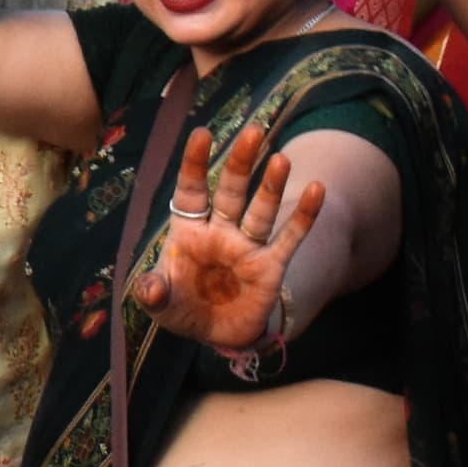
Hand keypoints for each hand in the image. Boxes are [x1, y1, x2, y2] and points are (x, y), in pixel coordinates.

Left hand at [131, 122, 327, 370]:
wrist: (216, 335)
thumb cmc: (183, 309)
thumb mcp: (161, 303)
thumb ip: (152, 292)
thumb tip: (150, 289)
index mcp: (189, 231)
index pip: (192, 191)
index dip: (196, 164)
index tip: (202, 134)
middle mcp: (220, 231)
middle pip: (231, 191)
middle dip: (241, 163)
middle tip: (253, 132)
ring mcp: (247, 246)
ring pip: (261, 209)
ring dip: (271, 186)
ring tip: (281, 158)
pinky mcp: (271, 266)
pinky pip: (289, 238)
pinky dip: (303, 216)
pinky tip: (317, 189)